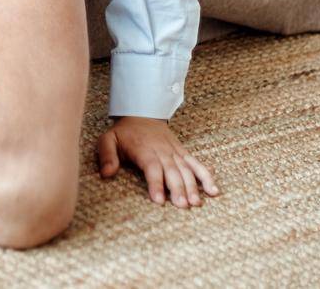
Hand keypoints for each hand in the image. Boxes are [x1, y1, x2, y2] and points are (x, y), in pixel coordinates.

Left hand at [95, 116, 219, 207]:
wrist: (141, 114)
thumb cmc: (123, 133)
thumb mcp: (108, 140)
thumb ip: (106, 156)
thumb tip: (106, 174)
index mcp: (144, 150)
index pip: (152, 168)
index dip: (156, 184)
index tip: (158, 200)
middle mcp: (162, 151)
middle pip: (172, 171)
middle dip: (178, 188)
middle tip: (182, 206)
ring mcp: (174, 152)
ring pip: (186, 169)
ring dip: (193, 186)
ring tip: (196, 203)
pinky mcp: (182, 153)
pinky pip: (196, 164)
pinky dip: (206, 176)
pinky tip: (213, 190)